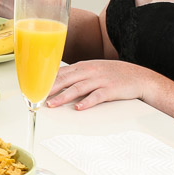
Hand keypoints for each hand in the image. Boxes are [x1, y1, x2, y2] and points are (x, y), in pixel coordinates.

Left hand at [46, 60, 160, 110]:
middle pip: (66, 79)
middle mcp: (90, 71)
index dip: (47, 80)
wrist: (139, 77)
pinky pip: (97, 96)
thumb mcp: (94, 70)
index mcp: (84, 66)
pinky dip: (87, 102)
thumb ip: (76, 75)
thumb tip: (57, 81)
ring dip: (64, 96)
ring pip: (78, 88)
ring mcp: (100, 80)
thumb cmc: (114, 75)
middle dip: (50, 88)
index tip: (34, 87)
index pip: (61, 72)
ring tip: (52, 104)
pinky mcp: (110, 90)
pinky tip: (79, 108)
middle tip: (37, 96)